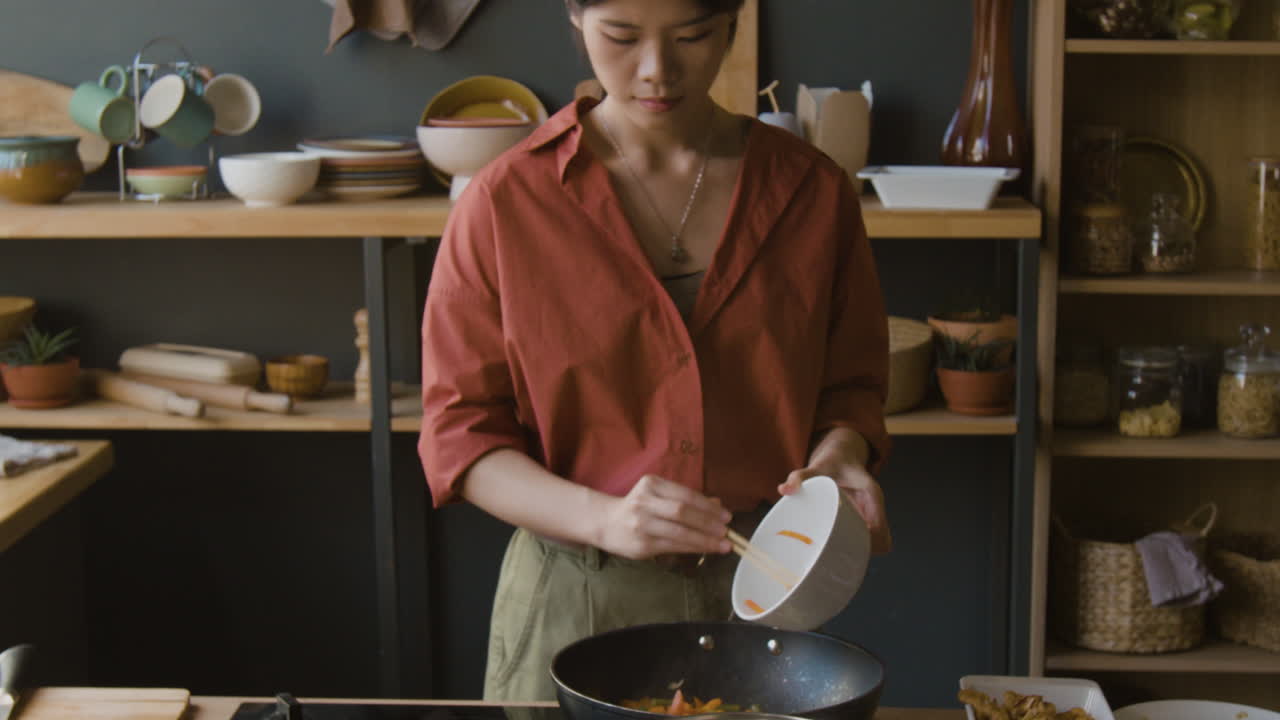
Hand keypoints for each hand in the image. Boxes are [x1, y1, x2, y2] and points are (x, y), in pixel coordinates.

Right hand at [595, 474, 731, 559]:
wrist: (606, 523)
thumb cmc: (638, 508)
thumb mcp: (658, 495)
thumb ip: (685, 499)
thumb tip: (717, 505)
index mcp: (651, 484)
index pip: (685, 495)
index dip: (708, 506)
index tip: (726, 515)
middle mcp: (645, 502)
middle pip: (683, 512)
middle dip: (709, 523)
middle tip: (727, 531)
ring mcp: (642, 524)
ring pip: (680, 532)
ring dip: (705, 539)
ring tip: (723, 544)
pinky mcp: (642, 544)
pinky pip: (673, 546)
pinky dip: (693, 548)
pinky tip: (706, 549)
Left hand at [779, 463, 891, 554]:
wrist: (841, 456)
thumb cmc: (830, 463)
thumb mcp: (815, 467)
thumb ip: (799, 477)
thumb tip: (783, 490)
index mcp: (871, 495)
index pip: (878, 528)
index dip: (866, 544)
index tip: (845, 550)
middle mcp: (875, 507)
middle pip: (882, 541)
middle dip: (863, 553)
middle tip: (837, 559)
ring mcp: (873, 515)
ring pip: (880, 543)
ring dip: (864, 553)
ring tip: (838, 558)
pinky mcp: (867, 519)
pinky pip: (873, 540)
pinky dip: (863, 548)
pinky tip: (843, 552)